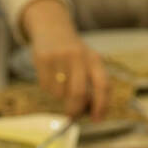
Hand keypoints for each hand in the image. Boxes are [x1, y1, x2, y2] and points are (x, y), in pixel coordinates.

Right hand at [21, 0, 107, 119]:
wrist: (52, 28)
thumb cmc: (74, 54)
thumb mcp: (88, 62)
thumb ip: (93, 85)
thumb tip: (91, 113)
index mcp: (94, 59)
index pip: (103, 85)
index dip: (101, 105)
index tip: (96, 119)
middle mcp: (79, 56)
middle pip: (79, 93)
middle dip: (75, 109)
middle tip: (72, 115)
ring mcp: (60, 56)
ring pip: (60, 93)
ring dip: (60, 96)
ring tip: (60, 82)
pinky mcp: (43, 58)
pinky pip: (46, 87)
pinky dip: (48, 88)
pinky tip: (50, 75)